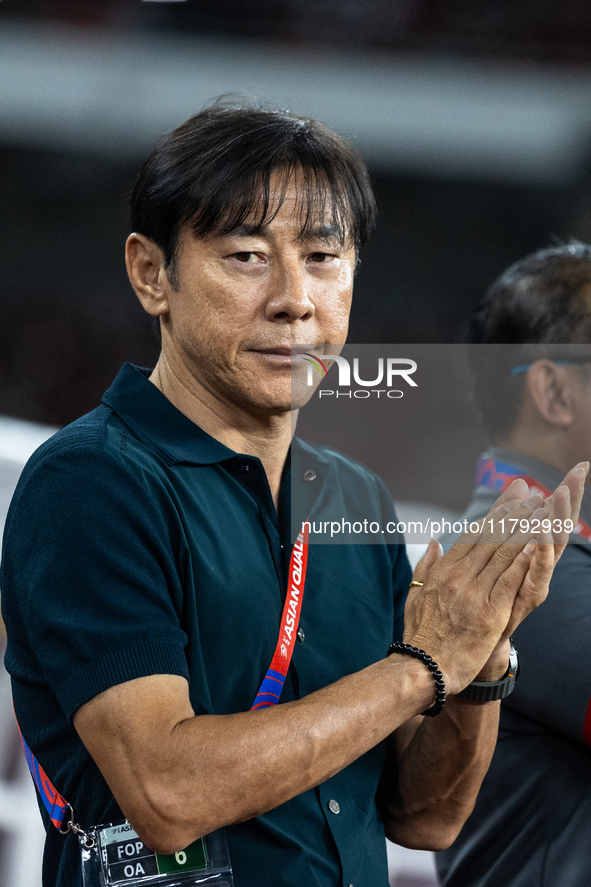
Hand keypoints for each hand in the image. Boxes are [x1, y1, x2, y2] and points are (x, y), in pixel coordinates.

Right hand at [402, 461, 587, 694]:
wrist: (421, 667)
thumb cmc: (420, 635)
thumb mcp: (415, 594)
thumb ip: (426, 566)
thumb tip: (434, 542)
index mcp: (443, 571)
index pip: (473, 534)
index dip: (494, 512)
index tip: (510, 495)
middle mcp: (459, 576)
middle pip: (491, 537)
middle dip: (513, 513)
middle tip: (532, 493)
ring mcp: (474, 593)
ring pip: (503, 553)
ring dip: (524, 529)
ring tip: (541, 510)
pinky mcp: (489, 612)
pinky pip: (509, 580)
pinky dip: (523, 561)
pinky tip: (535, 543)